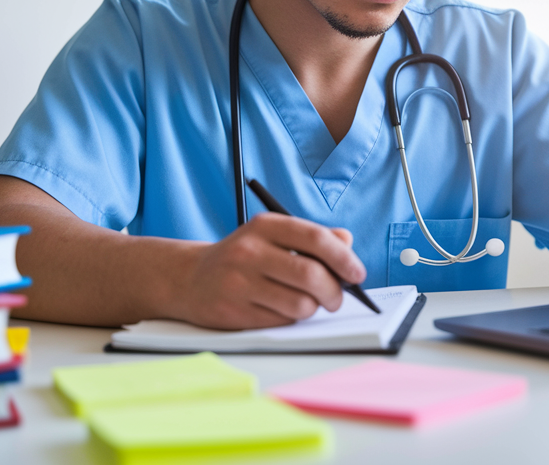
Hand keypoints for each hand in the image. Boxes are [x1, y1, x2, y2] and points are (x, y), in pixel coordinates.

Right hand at [172, 213, 365, 330]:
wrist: (190, 279)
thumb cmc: (243, 258)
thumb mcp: (273, 236)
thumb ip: (311, 237)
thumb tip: (347, 241)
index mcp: (265, 226)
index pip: (315, 238)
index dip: (343, 258)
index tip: (357, 274)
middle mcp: (250, 251)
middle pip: (312, 275)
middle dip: (334, 292)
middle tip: (336, 298)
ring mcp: (240, 282)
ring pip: (300, 304)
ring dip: (311, 308)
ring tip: (302, 302)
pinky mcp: (234, 311)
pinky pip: (281, 322)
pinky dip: (289, 320)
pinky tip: (278, 309)